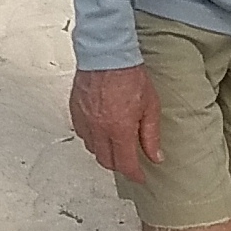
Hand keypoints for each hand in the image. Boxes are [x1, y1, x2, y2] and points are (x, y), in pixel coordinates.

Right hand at [70, 66, 163, 182]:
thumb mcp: (150, 107)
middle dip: (119, 165)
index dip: (134, 174)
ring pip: (92, 148)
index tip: (139, 176)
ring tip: (115, 145)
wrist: (107, 54)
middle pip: (106, 160)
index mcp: (119, 130)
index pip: (125, 164)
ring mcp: (84, 120)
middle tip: (129, 161)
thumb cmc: (130, 75)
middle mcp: (98, 129)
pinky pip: (81, 133)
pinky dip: (91, 137)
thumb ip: (151, 135)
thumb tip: (155, 156)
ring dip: (104, 151)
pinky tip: (100, 131)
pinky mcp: (75, 110)